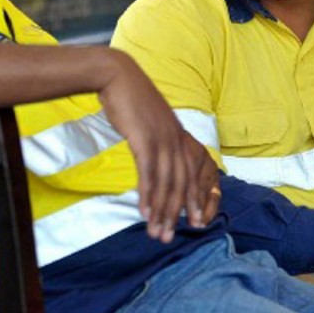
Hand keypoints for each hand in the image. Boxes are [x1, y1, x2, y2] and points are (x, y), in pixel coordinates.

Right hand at [98, 49, 215, 241]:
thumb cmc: (131, 100)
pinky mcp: (144, 138)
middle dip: (177, 213)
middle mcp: (176, 138)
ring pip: (167, 182)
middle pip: (182, 183)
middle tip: (170, 236)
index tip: (195, 222)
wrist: (117, 75)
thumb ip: (157, 142)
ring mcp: (162, 138)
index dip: (196, 199)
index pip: (194, 174)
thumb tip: (155, 163)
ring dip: (162, 211)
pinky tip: (144, 211)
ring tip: (155, 232)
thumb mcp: (151, 123)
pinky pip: (148, 172)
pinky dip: (148, 194)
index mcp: (181, 135)